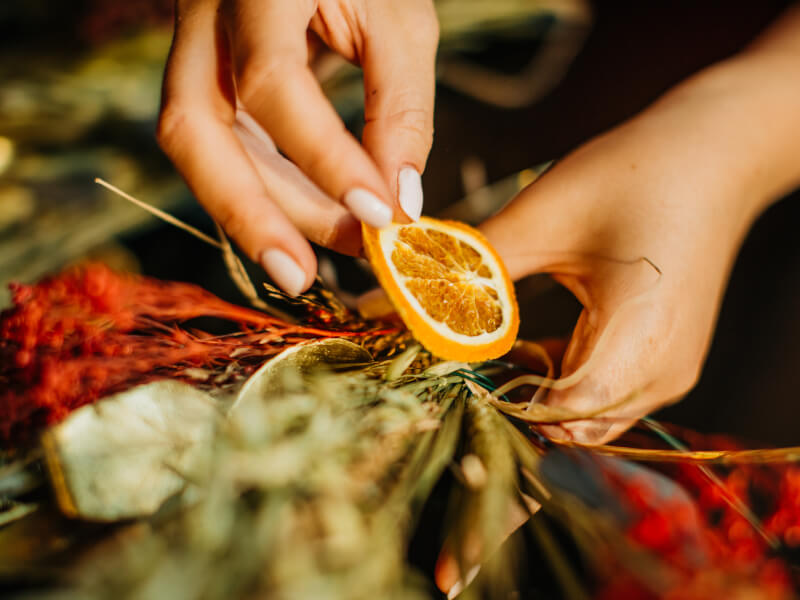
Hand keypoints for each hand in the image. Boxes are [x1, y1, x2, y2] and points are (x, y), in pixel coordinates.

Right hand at [157, 0, 437, 294]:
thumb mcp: (400, 17)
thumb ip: (401, 105)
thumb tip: (399, 201)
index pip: (273, 82)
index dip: (325, 158)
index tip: (381, 215)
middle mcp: (202, 11)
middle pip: (194, 128)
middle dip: (250, 213)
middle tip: (304, 277)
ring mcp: (191, 43)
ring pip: (195, 145)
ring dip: (254, 212)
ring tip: (311, 261)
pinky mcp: (202, 73)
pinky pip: (217, 141)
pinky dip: (258, 188)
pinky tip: (300, 222)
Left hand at [481, 82, 784, 443]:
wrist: (712, 157)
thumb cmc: (637, 176)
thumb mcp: (542, 220)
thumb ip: (474, 267)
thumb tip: (401, 297)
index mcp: (640, 339)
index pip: (561, 409)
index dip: (502, 398)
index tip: (453, 373)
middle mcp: (663, 373)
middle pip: (573, 423)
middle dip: (513, 400)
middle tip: (461, 365)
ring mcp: (669, 372)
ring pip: (588, 415)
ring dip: (536, 392)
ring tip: (490, 353)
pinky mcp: (665, 360)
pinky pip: (605, 394)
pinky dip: (562, 381)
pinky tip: (528, 348)